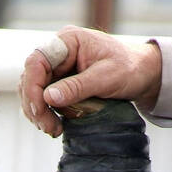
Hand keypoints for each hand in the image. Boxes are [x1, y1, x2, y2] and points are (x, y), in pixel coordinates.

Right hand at [19, 26, 162, 138]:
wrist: (141, 73)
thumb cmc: (128, 69)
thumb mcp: (105, 78)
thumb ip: (77, 87)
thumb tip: (49, 98)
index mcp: (67, 41)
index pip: (36, 62)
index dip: (32, 88)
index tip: (40, 111)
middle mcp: (58, 51)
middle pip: (30, 78)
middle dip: (35, 105)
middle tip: (49, 128)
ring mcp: (58, 67)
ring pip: (34, 90)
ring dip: (38, 113)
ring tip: (53, 130)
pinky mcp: (60, 81)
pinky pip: (43, 98)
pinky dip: (45, 113)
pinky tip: (56, 125)